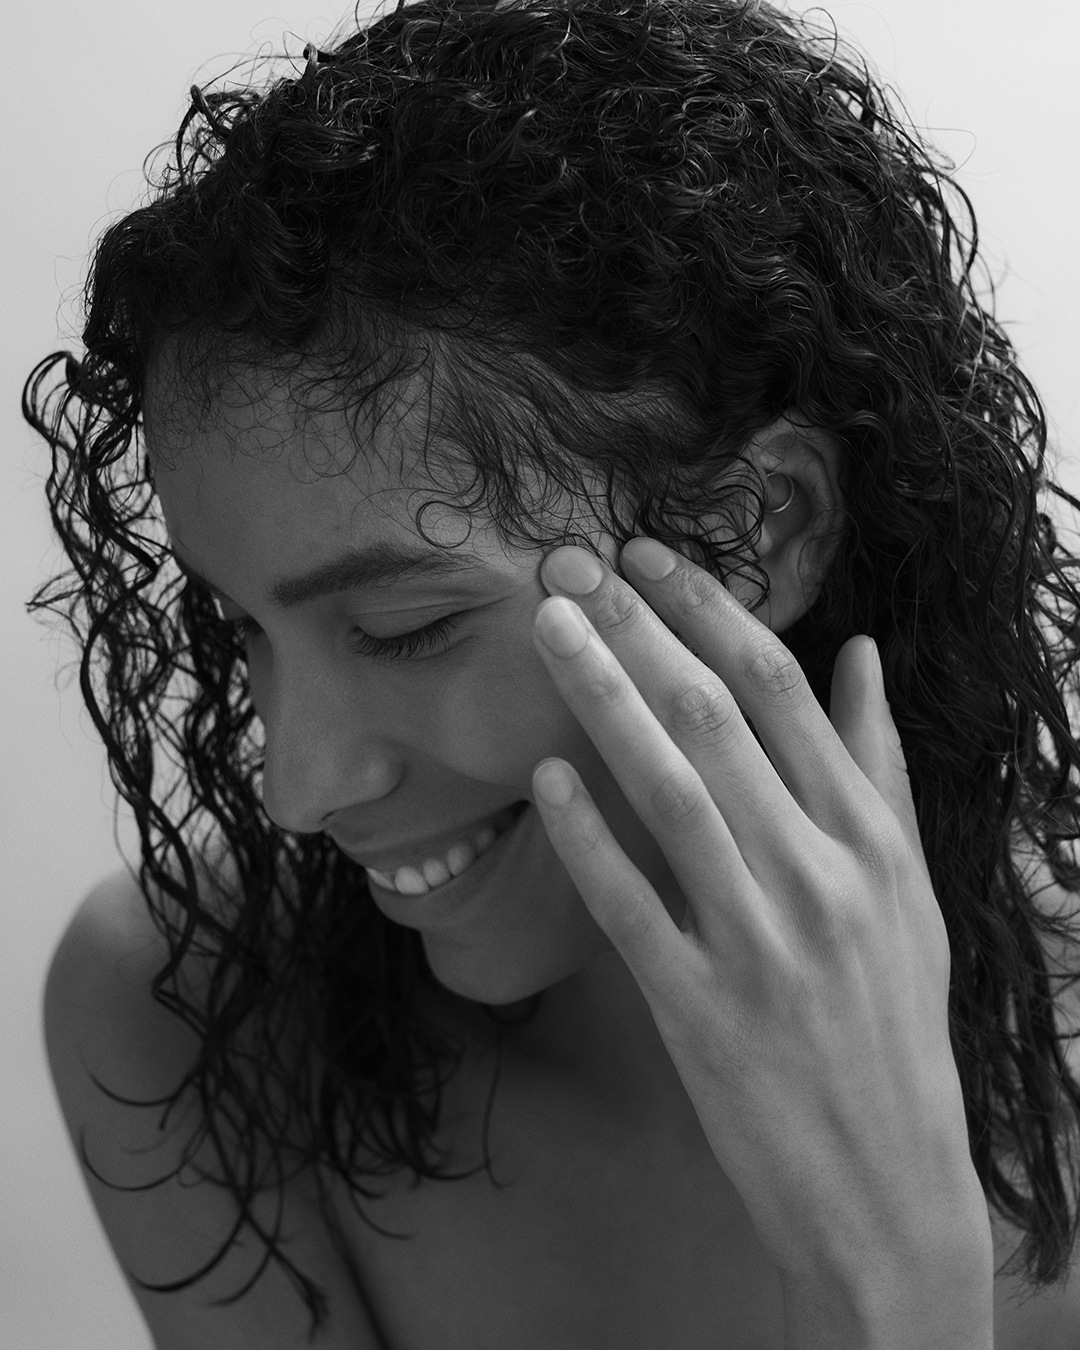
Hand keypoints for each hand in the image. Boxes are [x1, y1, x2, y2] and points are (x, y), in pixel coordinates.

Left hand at [530, 539, 993, 1348]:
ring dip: (601, 698)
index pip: (778, 687)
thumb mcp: (910, 887)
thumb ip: (878, 766)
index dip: (705, 609)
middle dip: (635, 628)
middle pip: (713, 718)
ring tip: (547, 627)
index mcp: (871, 835)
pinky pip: (630, 905)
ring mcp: (757, 941)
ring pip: (668, 790)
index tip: (645, 554)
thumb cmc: (896, 1023)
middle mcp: (819, 873)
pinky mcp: (699, 1009)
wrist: (889, 1182)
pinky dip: (586, 835)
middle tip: (569, 562)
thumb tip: (858, 654)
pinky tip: (544, 775)